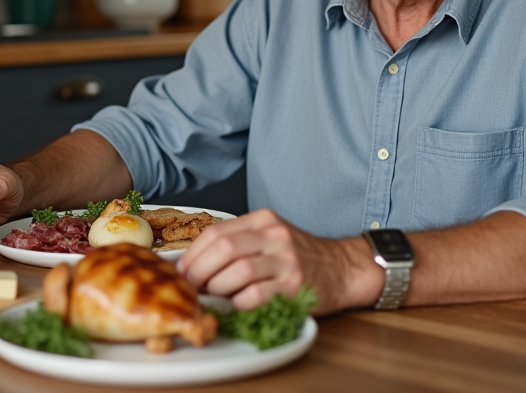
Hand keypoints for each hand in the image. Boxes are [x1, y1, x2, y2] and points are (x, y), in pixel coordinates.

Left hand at [175, 208, 379, 314]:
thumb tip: (193, 262)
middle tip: (191, 287)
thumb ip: (239, 242)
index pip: (216, 232)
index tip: (182, 270)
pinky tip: (236, 305)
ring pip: (237, 271)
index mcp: (263, 220)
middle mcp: (275, 236)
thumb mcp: (270, 236)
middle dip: (199, 271)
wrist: (342, 268)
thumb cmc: (300, 256)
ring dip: (217, 288)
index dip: (193, 254)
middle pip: (223, 249)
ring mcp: (287, 260)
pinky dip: (238, 303)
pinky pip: (256, 295)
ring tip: (212, 297)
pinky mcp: (295, 286)